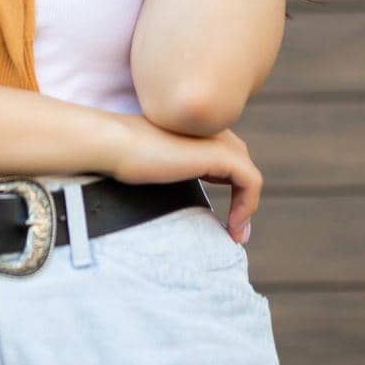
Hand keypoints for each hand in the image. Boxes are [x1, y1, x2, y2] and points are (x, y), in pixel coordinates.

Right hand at [105, 113, 260, 243]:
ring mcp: (216, 140)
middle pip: (240, 163)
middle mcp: (210, 130)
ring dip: (247, 206)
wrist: (113, 143)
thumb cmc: (122, 157)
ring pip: (247, 173)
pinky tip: (232, 227)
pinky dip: (248, 205)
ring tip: (235, 234)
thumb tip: (183, 204)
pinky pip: (251, 181)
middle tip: (233, 230)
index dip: (228, 186)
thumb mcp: (155, 166)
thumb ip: (172, 172)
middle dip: (241, 196)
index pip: (224, 157)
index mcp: (195, 130)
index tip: (222, 221)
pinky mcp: (219, 154)